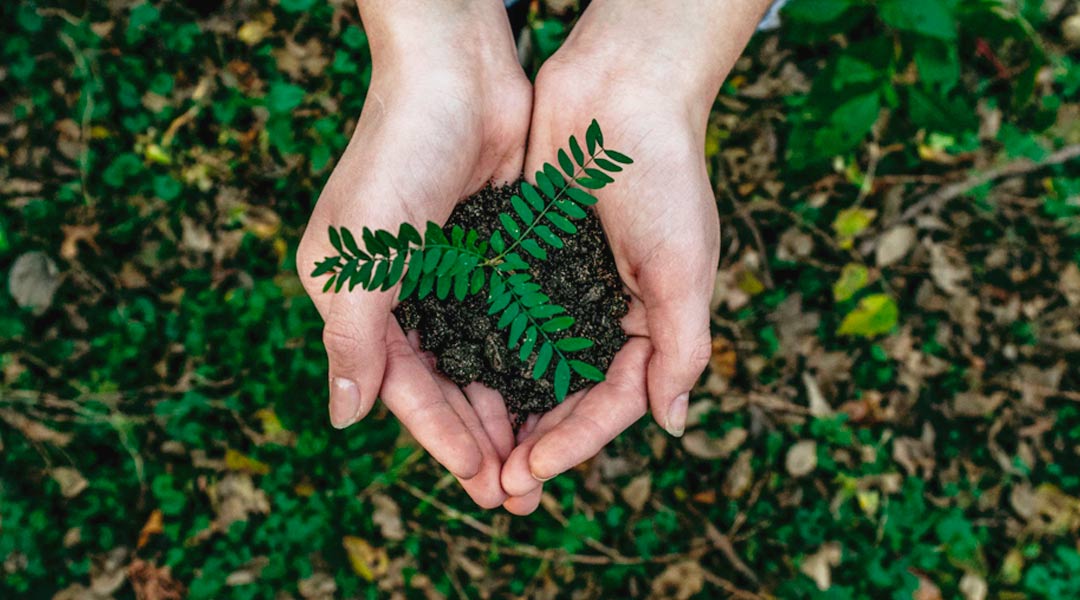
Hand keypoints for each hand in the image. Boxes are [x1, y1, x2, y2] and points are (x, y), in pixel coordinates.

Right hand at [297, 1, 529, 507]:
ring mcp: (451, 276)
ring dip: (509, 409)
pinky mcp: (494, 255)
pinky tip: (558, 393)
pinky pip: (513, 322)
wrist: (457, 73)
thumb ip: (352, 338)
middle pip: (445, 384)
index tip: (481, 478)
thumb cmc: (397, 155)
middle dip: (480, 437)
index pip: (403, 386)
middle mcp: (403, 294)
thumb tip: (344, 419)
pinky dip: (530, 360)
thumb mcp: (360, 253)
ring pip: (483, 361)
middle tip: (518, 491)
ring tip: (541, 458)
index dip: (440, 436)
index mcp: (359, 299)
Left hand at [499, 0, 770, 512]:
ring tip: (471, 454)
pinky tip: (452, 382)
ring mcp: (560, 290)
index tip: (532, 470)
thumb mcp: (684, 266)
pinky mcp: (523, 260)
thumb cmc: (664, 176)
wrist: (620, 91)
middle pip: (565, 397)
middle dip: (535, 443)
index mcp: (648, 324)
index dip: (575, 442)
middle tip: (497, 487)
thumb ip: (681, 347)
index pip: (611, 403)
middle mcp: (602, 315)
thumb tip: (672, 424)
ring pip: (527, 367)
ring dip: (503, 412)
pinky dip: (480, 352)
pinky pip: (499, 318)